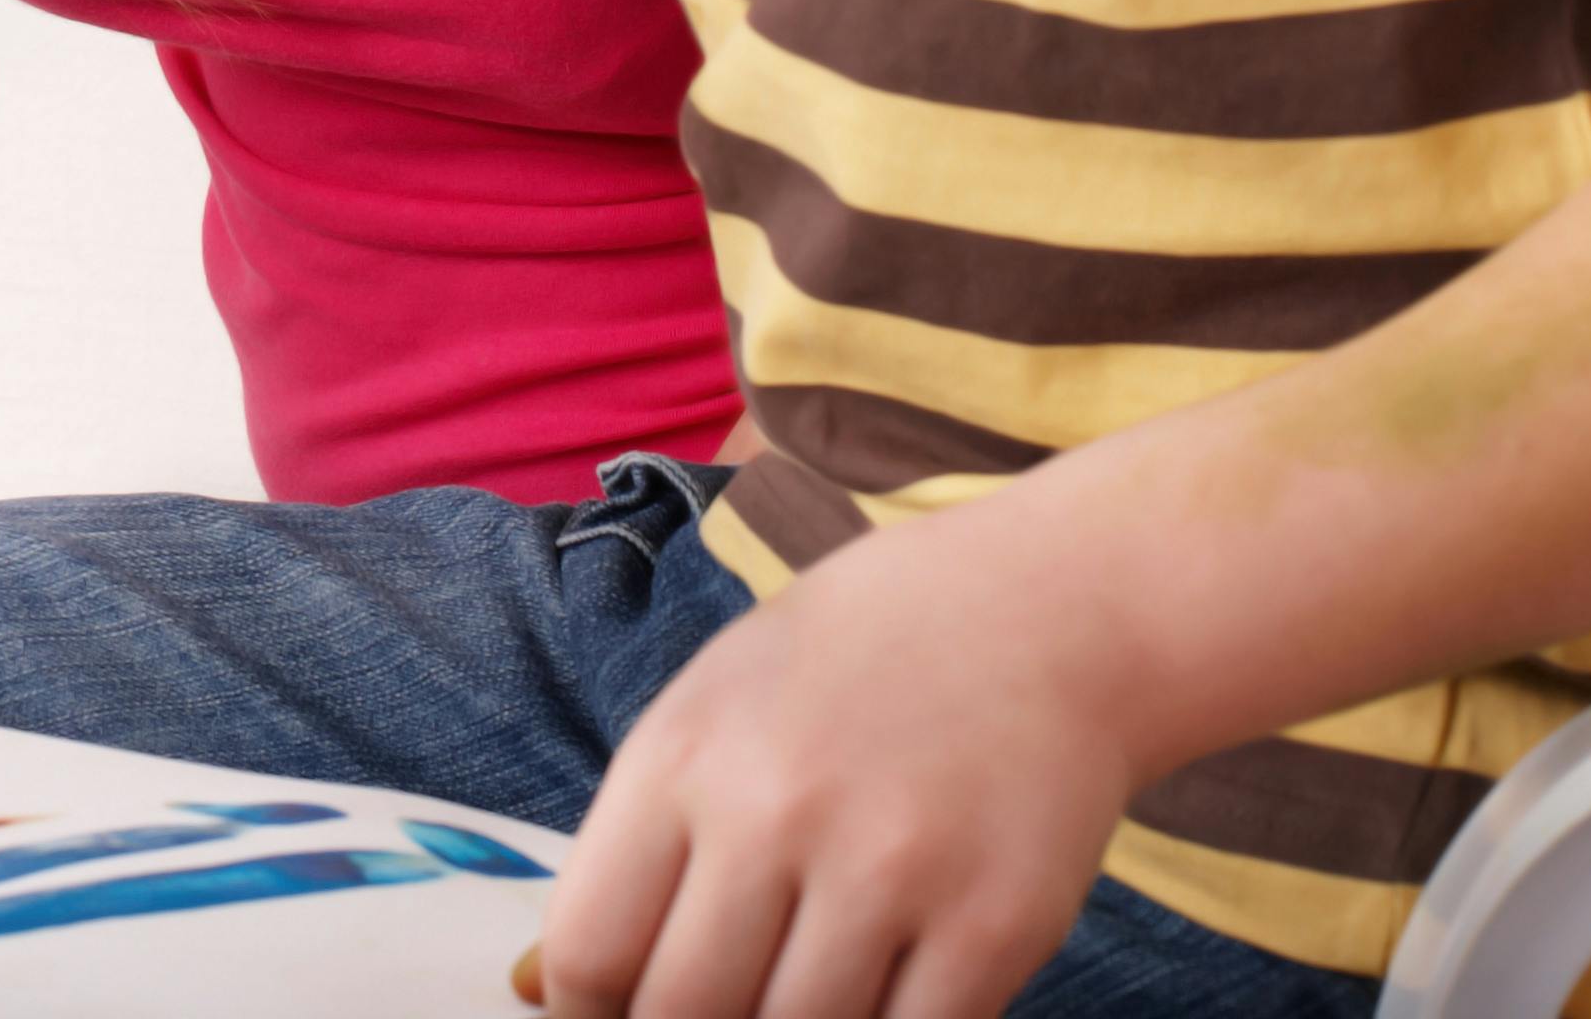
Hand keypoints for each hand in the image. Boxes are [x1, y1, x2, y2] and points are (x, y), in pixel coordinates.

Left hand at [526, 518, 1134, 1018]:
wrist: (1041, 612)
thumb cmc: (853, 668)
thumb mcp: (712, 709)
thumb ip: (641, 848)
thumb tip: (550, 992)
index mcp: (684, 756)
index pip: (588, 950)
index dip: (589, 1012)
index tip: (616, 1014)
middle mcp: (776, 812)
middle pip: (684, 1015)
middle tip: (722, 1003)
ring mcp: (891, 871)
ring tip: (800, 989)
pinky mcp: (996, 924)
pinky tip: (879, 993)